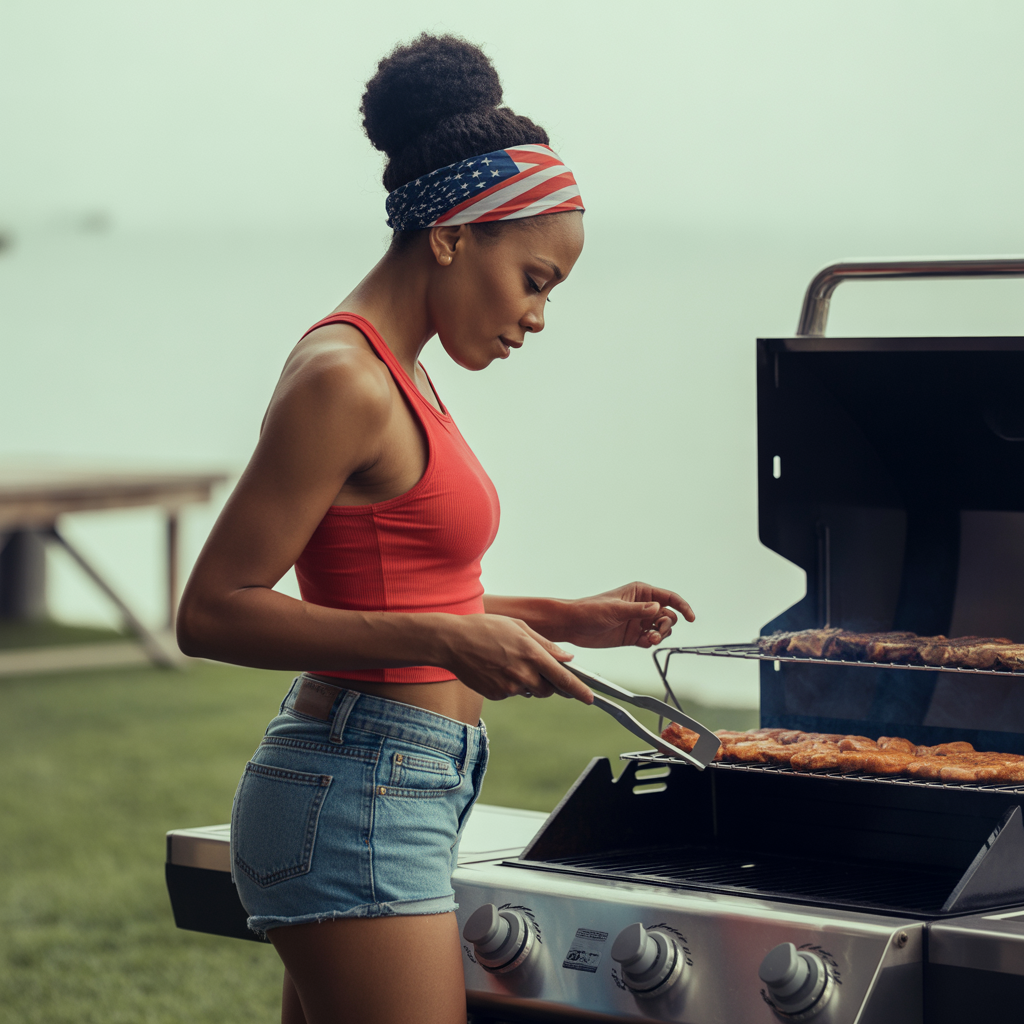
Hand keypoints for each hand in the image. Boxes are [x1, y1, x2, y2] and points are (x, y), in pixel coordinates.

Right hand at [441, 614, 593, 703]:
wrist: (452, 641)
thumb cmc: (486, 628)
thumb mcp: (519, 626)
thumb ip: (546, 644)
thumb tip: (567, 658)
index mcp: (532, 654)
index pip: (563, 678)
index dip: (579, 690)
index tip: (590, 698)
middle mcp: (523, 674)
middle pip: (549, 689)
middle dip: (550, 682)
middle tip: (537, 666)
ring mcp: (509, 687)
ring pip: (530, 691)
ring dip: (529, 682)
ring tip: (510, 661)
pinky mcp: (497, 695)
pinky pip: (512, 693)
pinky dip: (511, 684)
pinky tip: (497, 668)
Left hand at [554, 582, 694, 648]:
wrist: (573, 625)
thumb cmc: (590, 610)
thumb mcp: (615, 609)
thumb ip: (637, 610)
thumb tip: (657, 608)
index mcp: (640, 592)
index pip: (668, 597)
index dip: (682, 606)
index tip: (691, 617)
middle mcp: (642, 606)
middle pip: (668, 615)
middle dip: (667, 625)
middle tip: (656, 632)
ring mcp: (638, 621)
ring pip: (661, 629)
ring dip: (660, 635)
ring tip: (650, 639)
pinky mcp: (633, 636)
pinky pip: (650, 640)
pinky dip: (651, 642)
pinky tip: (644, 642)